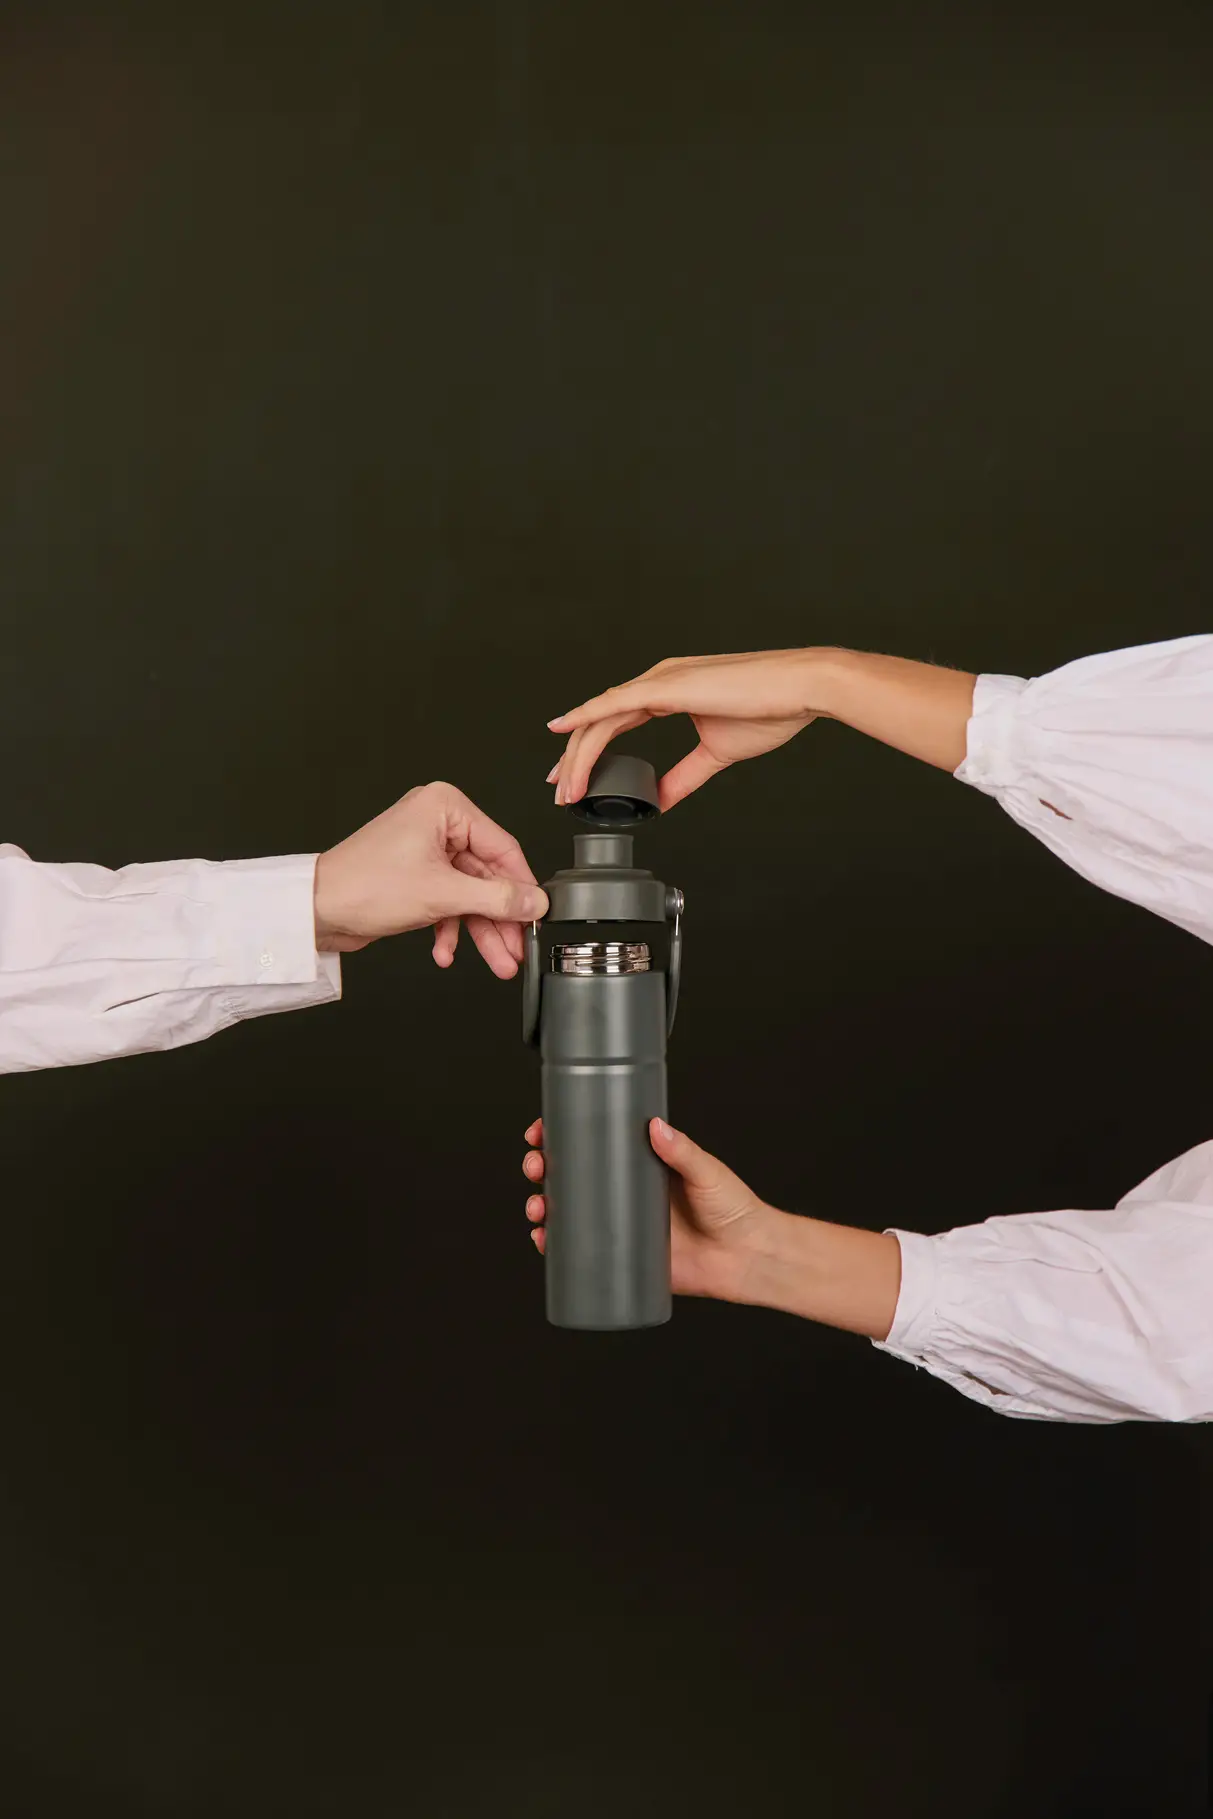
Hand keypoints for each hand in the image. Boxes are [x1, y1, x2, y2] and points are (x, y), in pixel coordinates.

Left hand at [314, 781, 547, 975]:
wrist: (315, 910)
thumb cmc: (362, 886)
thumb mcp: (443, 894)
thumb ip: (497, 898)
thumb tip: (534, 901)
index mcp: (445, 808)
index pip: (503, 848)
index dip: (521, 887)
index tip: (536, 915)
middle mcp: (436, 823)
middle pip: (487, 876)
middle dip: (499, 919)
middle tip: (515, 948)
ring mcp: (425, 851)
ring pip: (469, 894)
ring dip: (480, 930)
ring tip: (496, 961)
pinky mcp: (415, 876)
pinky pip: (447, 902)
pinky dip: (449, 928)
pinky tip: (446, 951)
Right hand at [521, 1114, 774, 1300]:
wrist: (750, 1259)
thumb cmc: (736, 1210)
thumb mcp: (707, 1173)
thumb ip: (683, 1151)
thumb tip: (656, 1127)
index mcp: (642, 1165)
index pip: (595, 1143)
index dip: (563, 1136)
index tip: (543, 1131)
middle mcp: (627, 1193)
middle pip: (573, 1175)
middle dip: (543, 1169)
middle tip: (536, 1165)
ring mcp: (623, 1226)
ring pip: (570, 1213)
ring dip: (543, 1207)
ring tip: (537, 1207)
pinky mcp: (626, 1258)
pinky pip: (584, 1253)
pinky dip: (558, 1247)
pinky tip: (544, 1241)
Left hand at [545, 649, 823, 811]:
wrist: (800, 689)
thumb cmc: (769, 710)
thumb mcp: (715, 753)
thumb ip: (683, 776)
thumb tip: (660, 800)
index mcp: (668, 691)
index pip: (615, 723)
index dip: (590, 753)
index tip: (575, 779)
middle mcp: (658, 680)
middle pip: (600, 722)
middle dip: (574, 760)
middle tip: (560, 791)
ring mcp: (660, 679)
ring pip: (601, 717)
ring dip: (578, 754)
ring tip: (564, 786)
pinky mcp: (667, 684)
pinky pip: (614, 703)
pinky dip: (585, 717)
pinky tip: (563, 731)